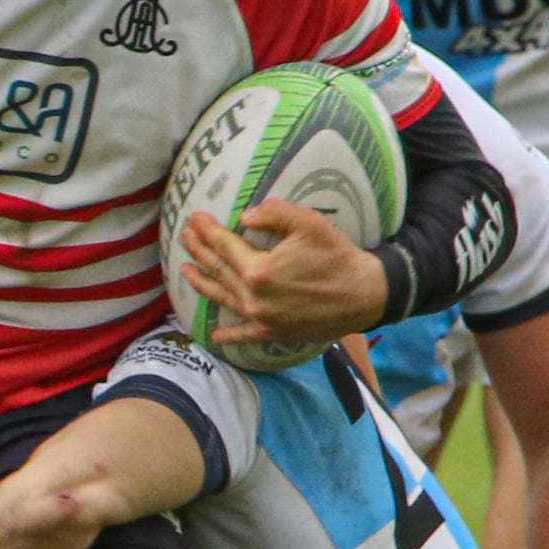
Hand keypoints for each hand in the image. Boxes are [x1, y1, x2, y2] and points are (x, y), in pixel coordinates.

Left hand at [180, 201, 388, 345]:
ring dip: (202, 283)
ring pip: (223, 299)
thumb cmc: (338, 257)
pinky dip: (228, 335)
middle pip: (218, 270)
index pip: (224, 246)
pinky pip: (244, 335)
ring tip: (185, 271)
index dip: (207, 231)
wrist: (364, 296)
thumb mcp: (309, 224)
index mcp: (258, 270)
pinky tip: (214, 334)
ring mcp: (261, 319)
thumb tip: (245, 215)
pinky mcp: (273, 333)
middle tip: (184, 236)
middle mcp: (253, 298)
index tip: (194, 219)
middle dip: (199, 250)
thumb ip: (274, 213)